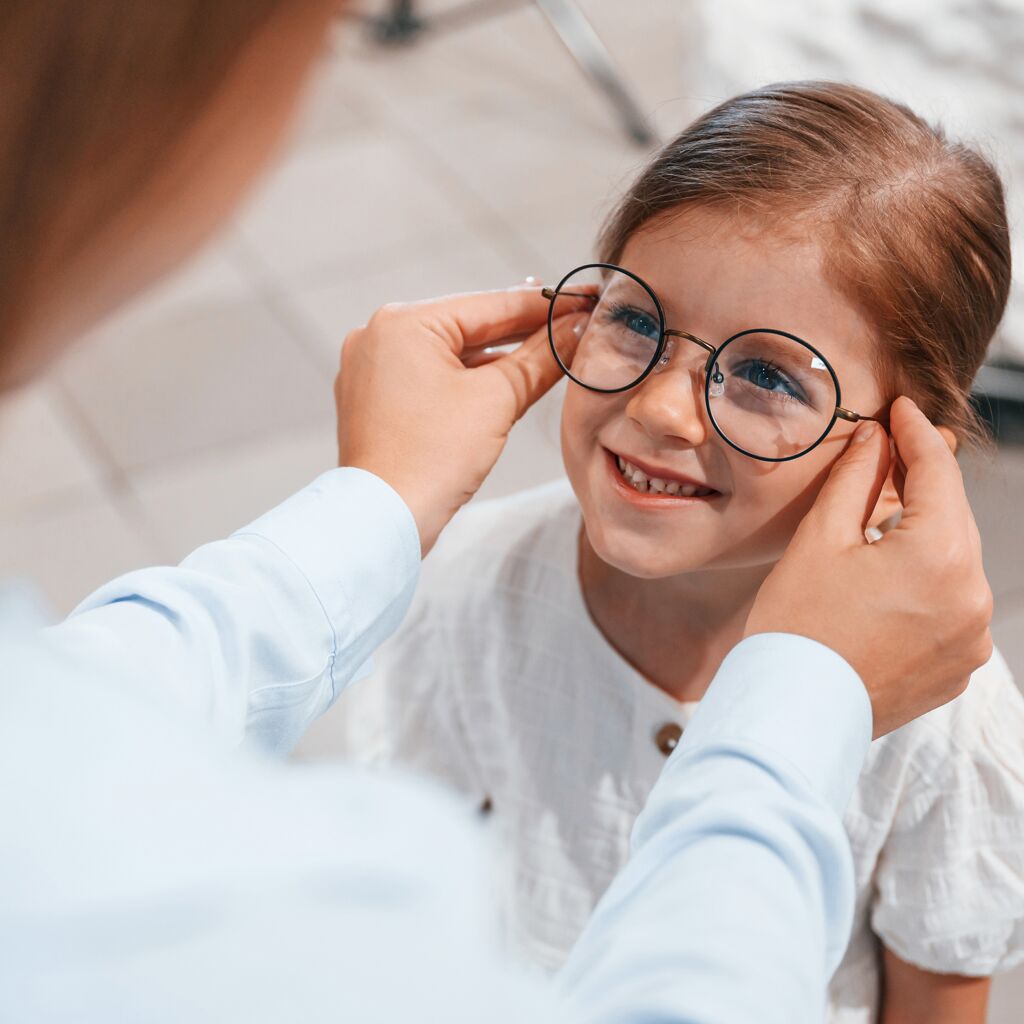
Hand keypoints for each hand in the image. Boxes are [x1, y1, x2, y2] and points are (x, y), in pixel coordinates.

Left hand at [335, 286, 586, 553]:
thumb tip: (574, 330)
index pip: (490, 305)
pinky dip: (467, 381)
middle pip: (468, 327)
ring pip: (451, 354)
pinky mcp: (374, 400)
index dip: (545, 306)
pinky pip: (430, 377)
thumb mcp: (498, 400)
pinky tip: (502, 385)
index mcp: (403, 323)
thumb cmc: (432, 460)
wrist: (384, 520)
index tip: (583, 300)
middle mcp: (378, 336)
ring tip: (547, 354)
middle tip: (573, 324)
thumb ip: (540, 358)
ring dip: (497, 358)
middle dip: (522, 332)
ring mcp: (371, 369)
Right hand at [745, 397, 992, 736]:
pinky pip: (951, 606)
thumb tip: (876, 438)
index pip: (939, 474)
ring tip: (881, 523)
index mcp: (942, 558)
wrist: (791, 713)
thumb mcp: (820, 540)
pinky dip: (926, 584)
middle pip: (953, 518)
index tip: (903, 410)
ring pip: (954, 563)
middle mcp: (973, 598)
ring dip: (924, 536)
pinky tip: (887, 581)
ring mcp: (971, 639)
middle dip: (923, 484)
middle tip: (892, 452)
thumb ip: (856, 479)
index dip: (918, 435)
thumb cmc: (796, 627)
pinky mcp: (958, 667)